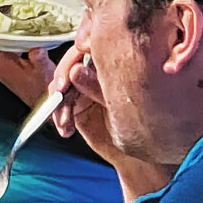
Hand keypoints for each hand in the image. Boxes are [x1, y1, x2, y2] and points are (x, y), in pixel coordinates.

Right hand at [50, 45, 172, 200]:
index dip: (74, 57)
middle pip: (69, 66)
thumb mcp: (122, 103)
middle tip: (59, 92)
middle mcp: (97, 72)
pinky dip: (58, 116)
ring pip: (61, 86)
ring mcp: (85, 88)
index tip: (70, 69)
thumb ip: (98, 86)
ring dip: (57, 103)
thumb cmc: (144, 124)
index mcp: (114, 62)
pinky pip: (59, 105)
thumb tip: (76, 70)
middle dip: (61, 79)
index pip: (87, 50)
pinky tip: (65, 128)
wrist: (142, 152)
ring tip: (64, 121)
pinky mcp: (76, 105)